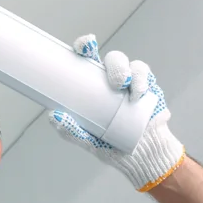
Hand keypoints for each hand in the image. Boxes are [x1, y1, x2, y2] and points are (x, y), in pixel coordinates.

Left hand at [48, 34, 185, 191]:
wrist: (144, 157)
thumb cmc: (113, 145)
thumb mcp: (90, 141)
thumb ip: (72, 131)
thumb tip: (53, 116)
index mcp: (94, 86)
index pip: (89, 60)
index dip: (86, 47)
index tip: (84, 46)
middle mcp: (114, 81)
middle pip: (114, 59)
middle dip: (116, 64)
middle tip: (117, 82)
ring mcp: (133, 83)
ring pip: (132, 66)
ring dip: (131, 74)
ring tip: (129, 90)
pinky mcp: (150, 89)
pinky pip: (146, 77)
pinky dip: (143, 83)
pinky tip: (139, 95)